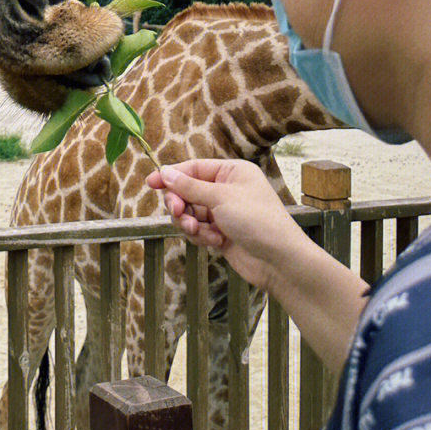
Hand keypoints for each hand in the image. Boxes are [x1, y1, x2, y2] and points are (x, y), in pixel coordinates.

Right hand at [146, 158, 305, 294]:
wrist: (279, 261)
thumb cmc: (258, 221)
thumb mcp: (221, 198)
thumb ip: (190, 187)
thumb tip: (164, 172)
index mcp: (232, 172)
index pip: (194, 168)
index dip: (171, 175)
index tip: (151, 183)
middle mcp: (227, 190)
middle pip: (188, 191)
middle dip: (181, 204)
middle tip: (178, 213)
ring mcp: (223, 213)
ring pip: (190, 213)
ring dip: (191, 223)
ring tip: (201, 232)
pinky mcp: (221, 233)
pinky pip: (198, 230)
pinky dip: (201, 236)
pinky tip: (216, 242)